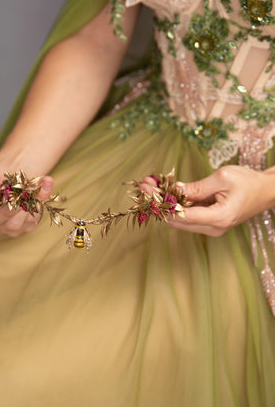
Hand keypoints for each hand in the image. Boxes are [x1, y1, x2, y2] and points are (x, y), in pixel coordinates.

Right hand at [0, 162, 52, 237]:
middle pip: (11, 225)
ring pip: (27, 222)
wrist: (8, 177)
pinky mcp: (27, 226)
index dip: (4, 212)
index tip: (15, 200)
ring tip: (43, 181)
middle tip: (31, 188)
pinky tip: (46, 184)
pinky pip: (37, 216)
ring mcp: (12, 229)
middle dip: (23, 206)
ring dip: (37, 200)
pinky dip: (43, 199)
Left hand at [141, 165, 274, 236]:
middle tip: (144, 184)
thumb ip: (196, 187)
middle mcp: (212, 228)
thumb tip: (173, 191)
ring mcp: (211, 228)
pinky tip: (163, 191)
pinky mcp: (209, 224)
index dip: (160, 203)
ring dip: (164, 203)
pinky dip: (175, 205)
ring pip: (179, 219)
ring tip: (150, 185)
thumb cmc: (248, 182)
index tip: (146, 190)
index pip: (181, 215)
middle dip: (158, 202)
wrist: (266, 191)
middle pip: (176, 220)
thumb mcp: (222, 178)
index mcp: (218, 218)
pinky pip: (187, 217)